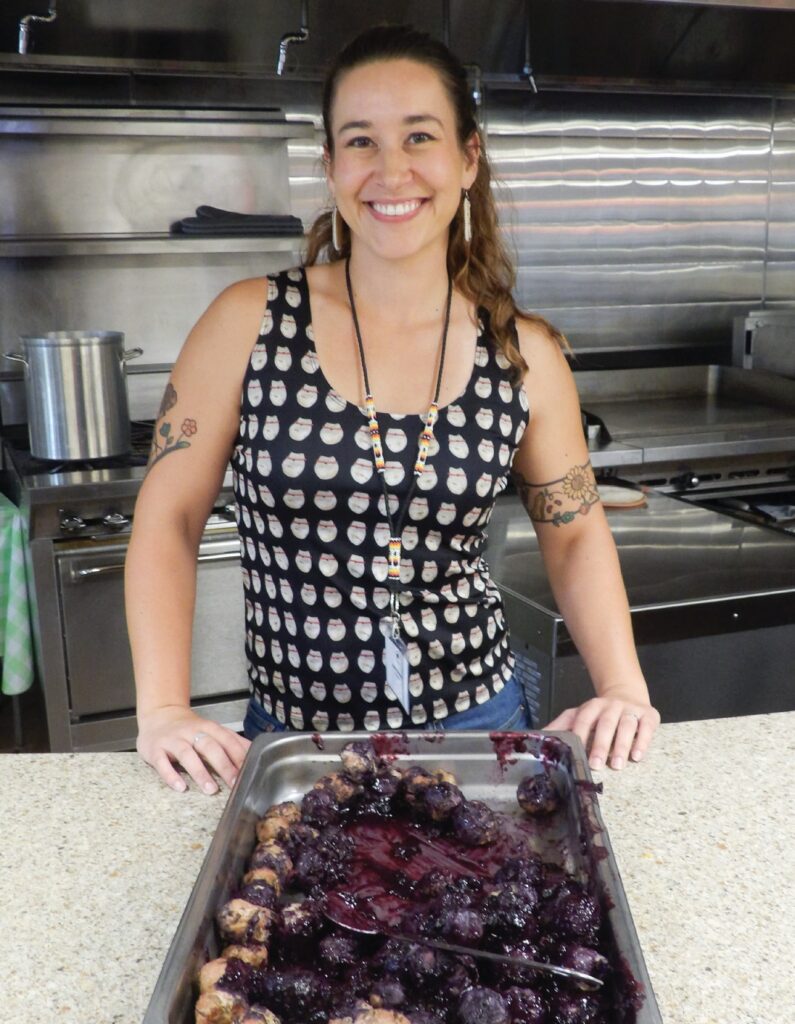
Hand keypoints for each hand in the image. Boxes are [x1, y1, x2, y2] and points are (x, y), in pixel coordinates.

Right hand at [136, 705, 250, 793]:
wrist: (159, 715)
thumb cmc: (190, 728)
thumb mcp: (211, 729)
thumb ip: (230, 740)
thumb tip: (254, 751)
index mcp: (208, 728)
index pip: (227, 740)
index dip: (238, 755)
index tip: (248, 772)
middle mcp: (191, 732)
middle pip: (210, 747)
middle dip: (224, 765)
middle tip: (234, 784)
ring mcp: (173, 740)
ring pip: (187, 755)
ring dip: (200, 772)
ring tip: (211, 789)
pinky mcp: (155, 750)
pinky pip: (162, 763)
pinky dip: (171, 775)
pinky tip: (180, 787)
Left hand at [544, 690, 659, 770]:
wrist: (628, 694)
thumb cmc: (600, 713)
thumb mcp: (580, 715)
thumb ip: (563, 725)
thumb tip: (538, 735)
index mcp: (592, 706)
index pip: (584, 719)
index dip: (580, 734)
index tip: (575, 752)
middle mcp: (611, 706)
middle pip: (606, 724)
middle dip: (600, 744)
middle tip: (596, 765)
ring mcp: (631, 710)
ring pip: (626, 726)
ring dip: (622, 746)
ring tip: (617, 765)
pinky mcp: (649, 715)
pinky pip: (646, 728)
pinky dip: (642, 742)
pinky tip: (637, 757)